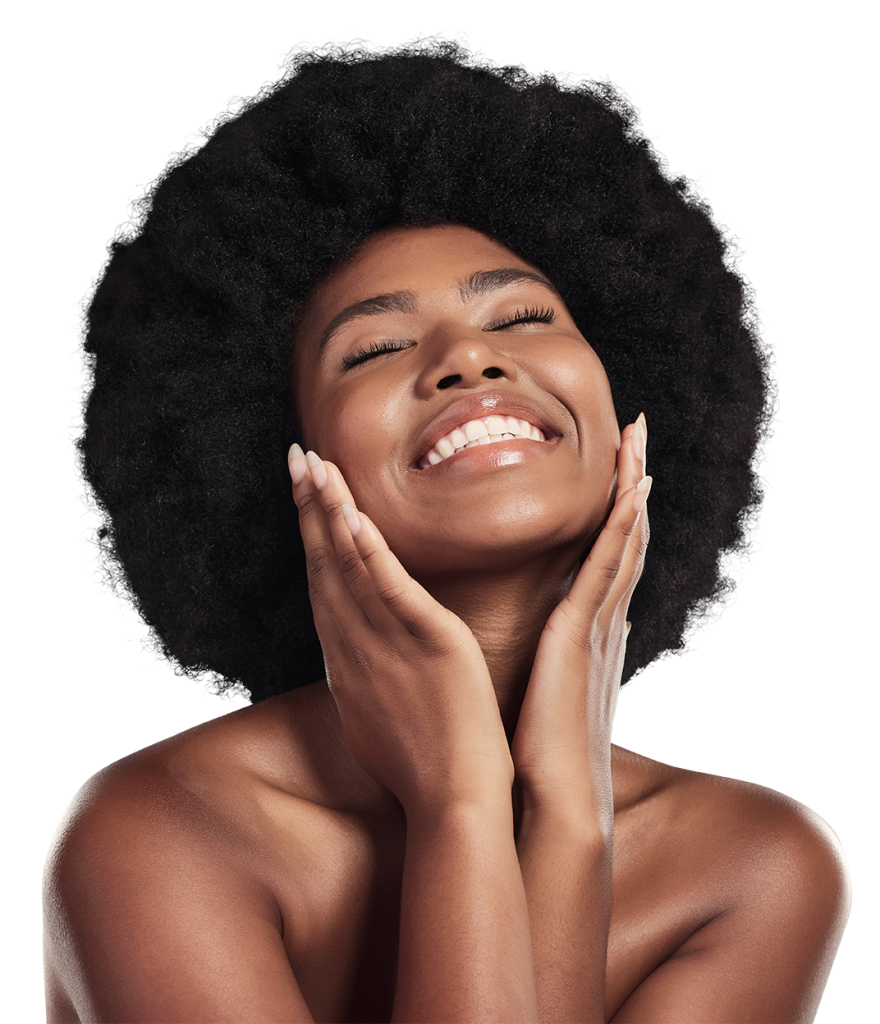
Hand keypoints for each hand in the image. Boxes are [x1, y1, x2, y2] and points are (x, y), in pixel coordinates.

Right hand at [288, 445, 513, 818]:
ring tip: (315, 465)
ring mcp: (387, 645)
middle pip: (324, 565)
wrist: (451, 806)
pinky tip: (355, 516)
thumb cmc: (420, 767)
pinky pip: (392, 590)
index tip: (304, 495)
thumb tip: (355, 664)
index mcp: (348, 661)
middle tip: (297, 458)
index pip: (323, 584)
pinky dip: (369, 552)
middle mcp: (356, 647)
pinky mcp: (429, 645)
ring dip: (330, 512)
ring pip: (349, 567)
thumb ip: (364, 678)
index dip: (310, 535)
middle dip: (309, 508)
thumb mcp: (376, 717)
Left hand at [510, 415, 650, 820]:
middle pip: (625, 539)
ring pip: (623, 542)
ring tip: (638, 442)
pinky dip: (622, 526)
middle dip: (632, 485)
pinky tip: (632, 490)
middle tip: (637, 434)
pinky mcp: (583, 633)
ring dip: (632, 490)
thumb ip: (570, 659)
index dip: (619, 513)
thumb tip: (582, 638)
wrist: (556, 800)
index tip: (622, 471)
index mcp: (591, 635)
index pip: (610, 560)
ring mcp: (599, 627)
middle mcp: (604, 624)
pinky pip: (608, 566)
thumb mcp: (557, 693)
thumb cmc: (545, 755)